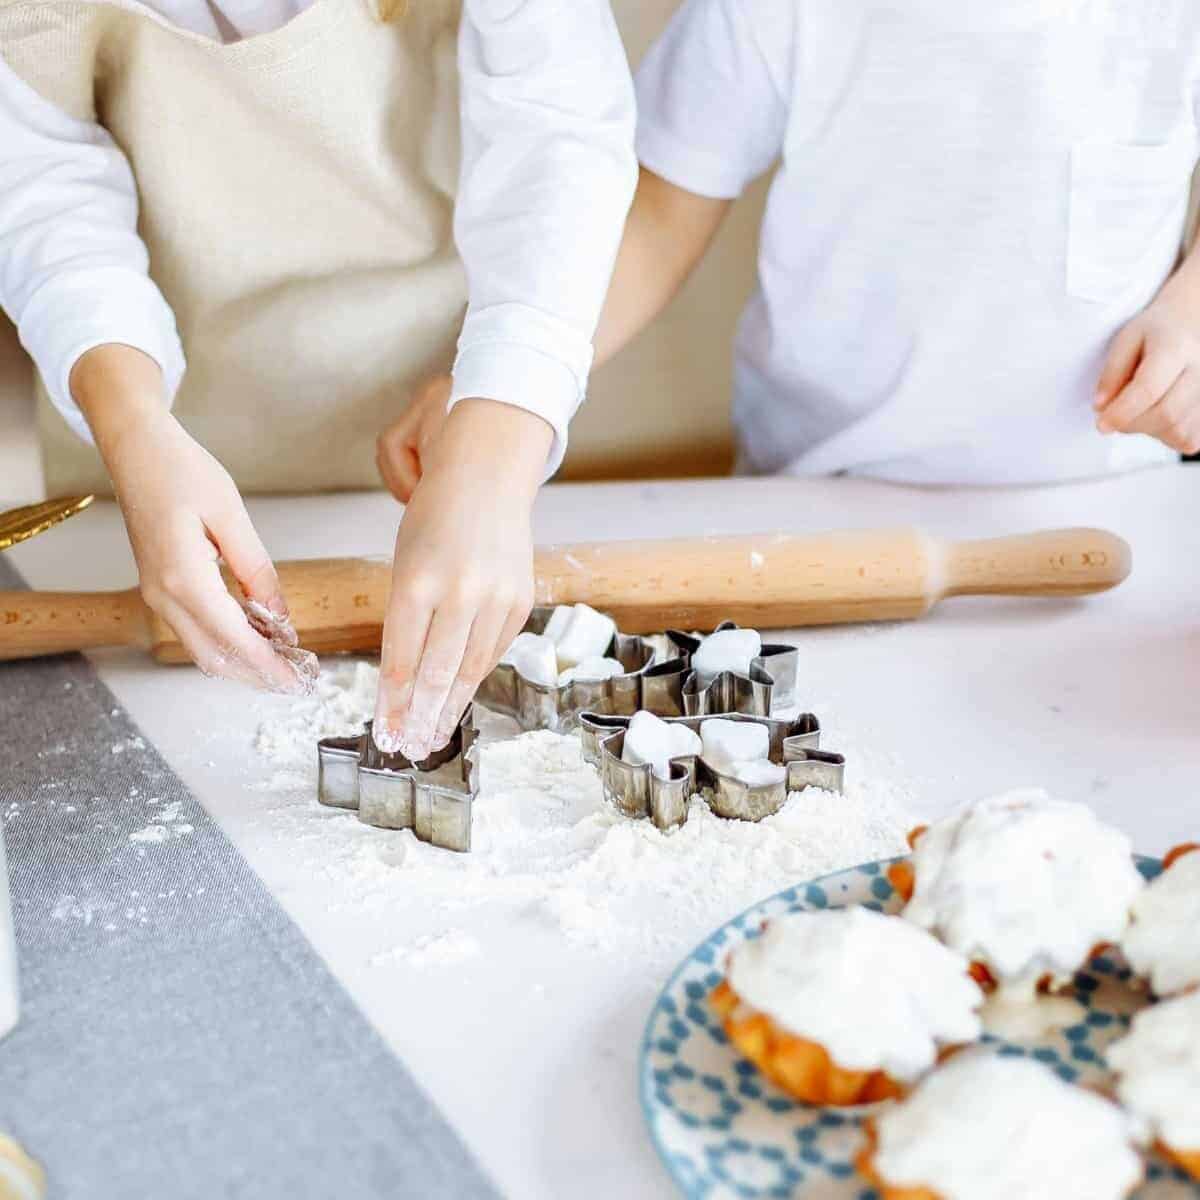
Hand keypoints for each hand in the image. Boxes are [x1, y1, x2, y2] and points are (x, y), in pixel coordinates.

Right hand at [73, 345, 310, 692]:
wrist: (136, 449)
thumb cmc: (182, 472)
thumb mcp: (232, 517)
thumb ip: (257, 571)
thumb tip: (280, 616)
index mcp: (184, 577)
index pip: (234, 639)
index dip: (268, 665)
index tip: (297, 681)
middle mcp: (163, 595)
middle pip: (215, 657)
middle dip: (257, 675)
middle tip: (297, 681)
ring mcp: (156, 594)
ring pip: (202, 649)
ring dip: (242, 662)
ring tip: (283, 664)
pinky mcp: (159, 588)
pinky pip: (194, 630)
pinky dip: (226, 643)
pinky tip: (256, 637)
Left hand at [373, 397, 552, 759]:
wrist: (488, 476)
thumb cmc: (436, 516)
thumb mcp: (404, 560)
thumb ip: (402, 617)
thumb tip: (401, 679)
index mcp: (419, 579)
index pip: (401, 656)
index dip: (392, 700)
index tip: (384, 729)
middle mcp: (460, 591)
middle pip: (437, 672)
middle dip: (420, 716)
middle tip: (407, 747)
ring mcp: (495, 598)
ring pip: (470, 669)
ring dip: (449, 708)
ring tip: (433, 736)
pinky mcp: (519, 603)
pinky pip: (492, 651)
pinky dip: (474, 677)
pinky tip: (459, 699)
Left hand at [1094, 266, 1199, 454]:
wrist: (1192, 324)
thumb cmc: (1154, 334)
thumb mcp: (1125, 340)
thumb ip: (1112, 373)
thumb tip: (1101, 407)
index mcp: (1176, 347)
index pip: (1149, 388)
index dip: (1122, 411)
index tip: (1101, 424)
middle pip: (1166, 414)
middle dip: (1131, 423)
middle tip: (1114, 414)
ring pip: (1177, 430)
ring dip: (1147, 429)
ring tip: (1138, 408)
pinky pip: (1187, 439)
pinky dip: (1165, 436)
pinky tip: (1157, 415)